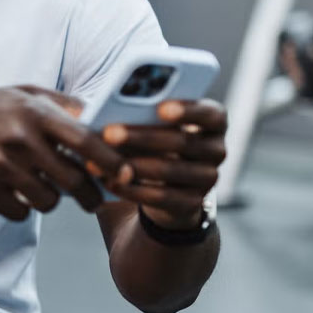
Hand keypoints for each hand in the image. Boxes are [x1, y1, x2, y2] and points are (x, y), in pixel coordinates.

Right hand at [0, 85, 126, 219]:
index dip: (113, 163)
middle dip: (91, 196)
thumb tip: (104, 121)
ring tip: (42, 187)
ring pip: (48, 202)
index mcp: (35, 112)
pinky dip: (22, 208)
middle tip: (94, 199)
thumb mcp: (23, 94)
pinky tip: (12, 192)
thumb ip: (63, 105)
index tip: (126, 175)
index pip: (87, 142)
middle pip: (74, 182)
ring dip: (52, 200)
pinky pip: (20, 213)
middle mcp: (19, 139)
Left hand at [96, 99, 225, 229]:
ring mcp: (208, 179)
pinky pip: (160, 197)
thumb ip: (138, 111)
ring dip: (131, 165)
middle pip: (183, 142)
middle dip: (142, 137)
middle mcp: (217, 150)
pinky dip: (131, 189)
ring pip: (169, 171)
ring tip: (99, 161)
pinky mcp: (192, 204)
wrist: (166, 185)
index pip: (212, 114)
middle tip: (109, 133)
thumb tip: (95, 108)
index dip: (188, 110)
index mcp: (214, 122)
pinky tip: (108, 181)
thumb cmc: (153, 141)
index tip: (160, 108)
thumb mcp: (151, 123)